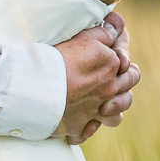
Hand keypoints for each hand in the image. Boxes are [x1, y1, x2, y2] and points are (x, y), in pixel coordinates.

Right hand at [54, 12, 140, 144]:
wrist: (32, 86)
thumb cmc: (55, 57)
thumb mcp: (81, 37)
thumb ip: (102, 33)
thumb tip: (116, 28)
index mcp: (110, 66)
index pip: (125, 62)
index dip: (118, 59)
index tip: (107, 57)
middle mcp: (107, 90)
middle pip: (127, 89)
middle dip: (124, 82)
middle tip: (110, 79)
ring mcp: (93, 111)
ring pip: (115, 116)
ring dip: (111, 110)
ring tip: (102, 105)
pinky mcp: (77, 127)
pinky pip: (87, 132)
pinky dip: (85, 128)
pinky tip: (80, 120)